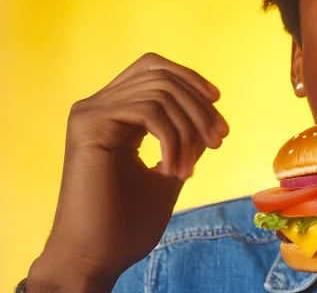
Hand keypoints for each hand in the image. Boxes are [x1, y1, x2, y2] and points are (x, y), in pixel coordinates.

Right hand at [27, 53, 228, 291]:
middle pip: (161, 76)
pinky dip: (172, 140)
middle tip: (217, 141)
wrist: (97, 257)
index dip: (191, 80)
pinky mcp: (87, 126)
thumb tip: (209, 111)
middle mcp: (98, 106)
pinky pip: (147, 111)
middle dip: (199, 107)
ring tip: (190, 167)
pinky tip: (174, 171)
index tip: (219, 108)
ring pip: (159, 92)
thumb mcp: (170, 170)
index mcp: (115, 113)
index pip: (155, 69)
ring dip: (188, 128)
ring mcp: (89, 114)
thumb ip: (184, 138)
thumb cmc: (127, 222)